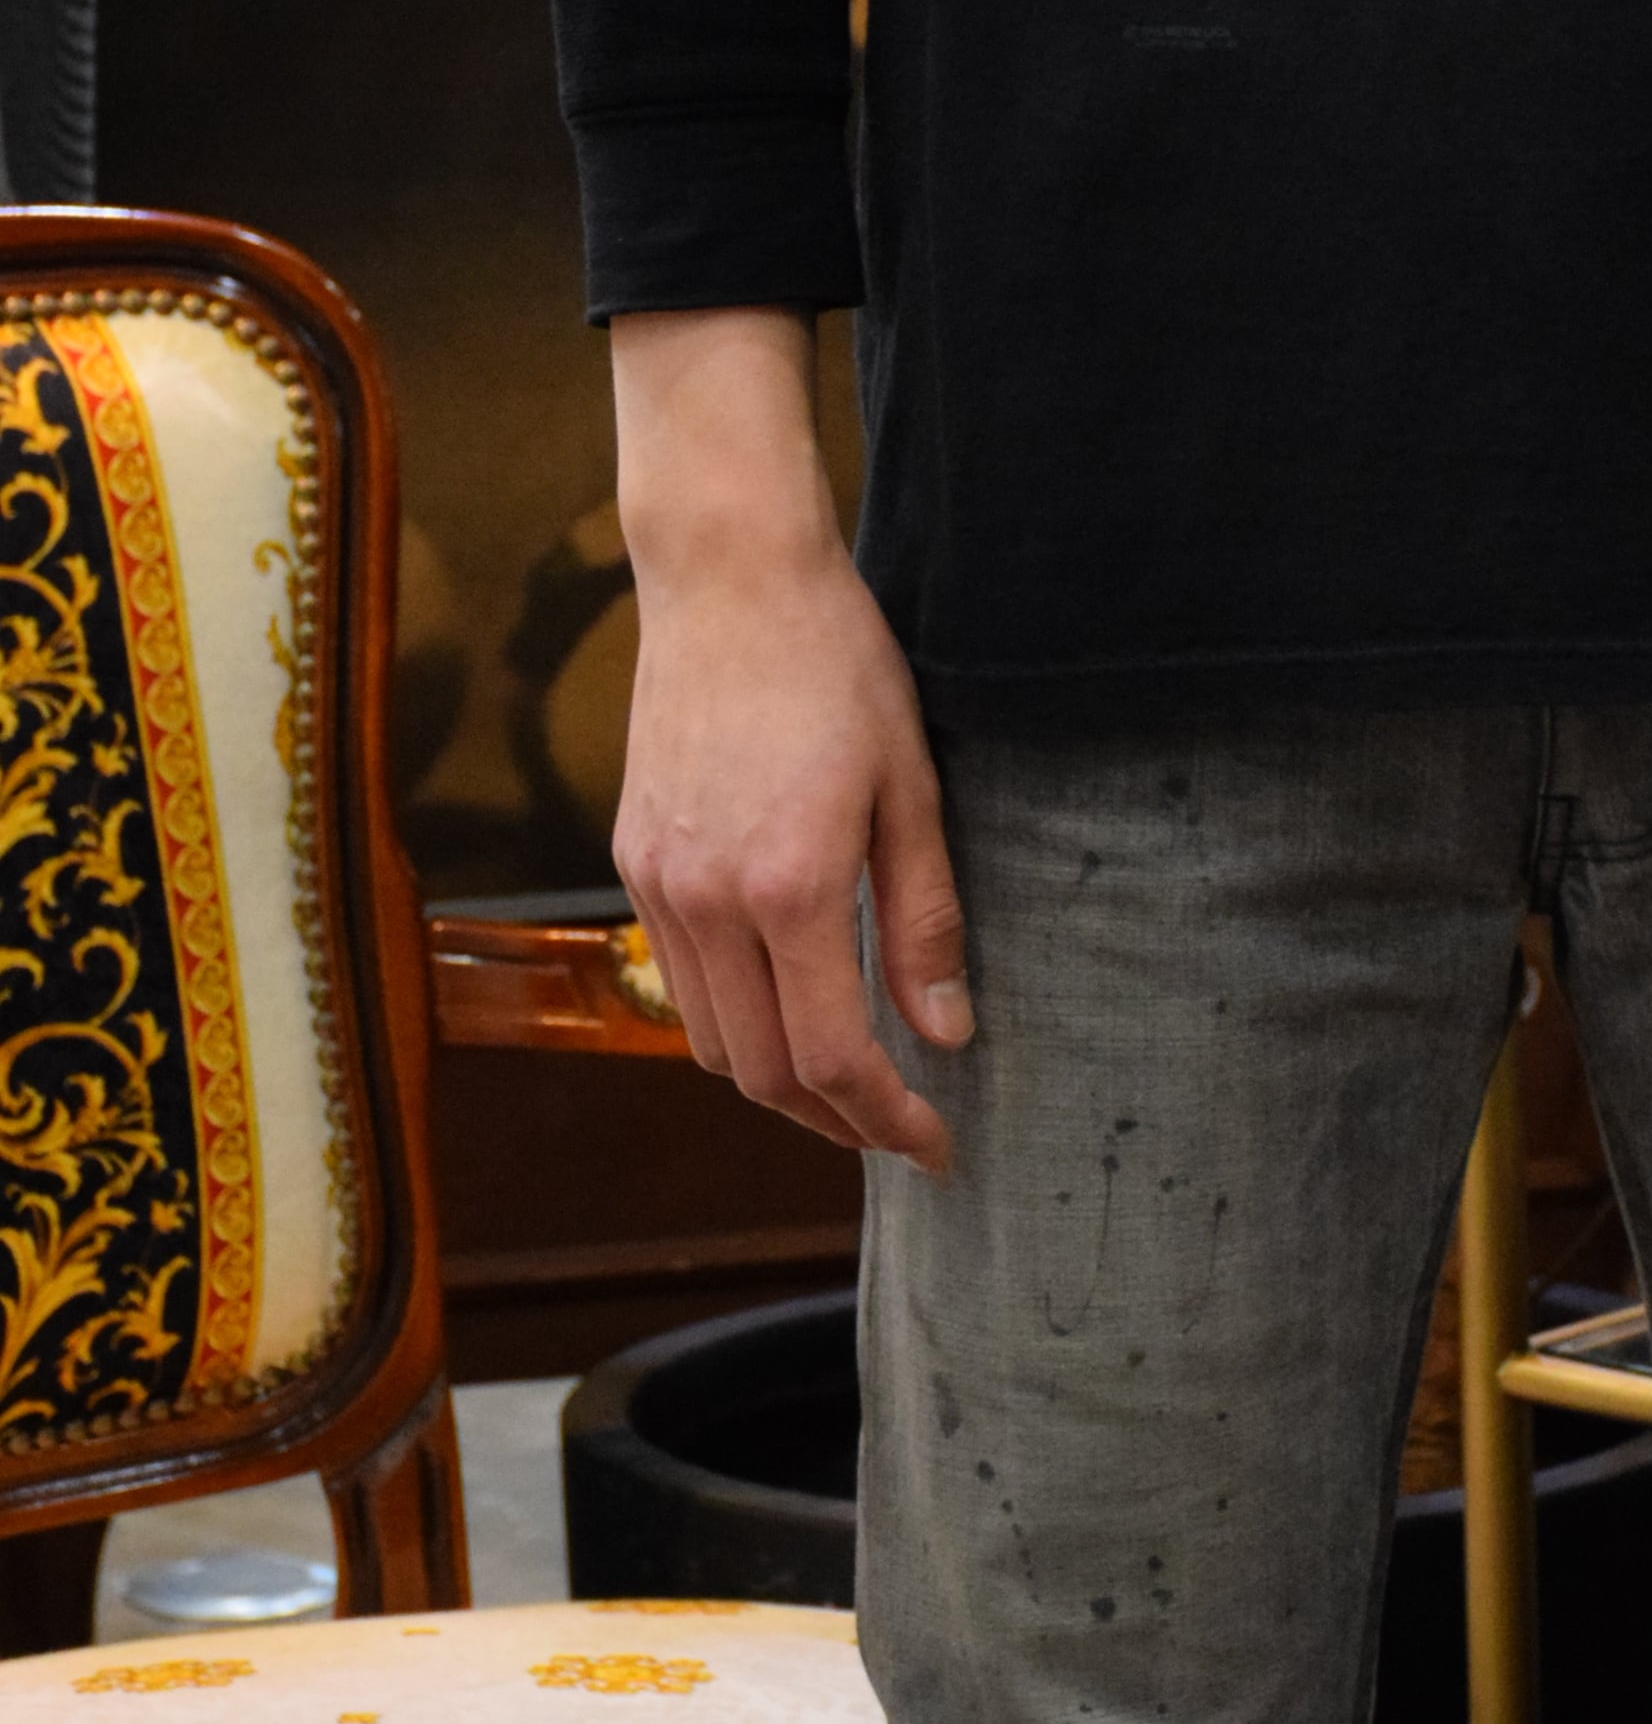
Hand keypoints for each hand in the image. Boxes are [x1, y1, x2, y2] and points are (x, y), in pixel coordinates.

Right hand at [609, 306, 966, 1170]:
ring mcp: (659, 883)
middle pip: (761, 1073)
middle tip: (897, 1127)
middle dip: (832, 1122)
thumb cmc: (838, 665)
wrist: (729, 579)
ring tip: (846, 1083)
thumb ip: (923, 918)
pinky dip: (731, 1020)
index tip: (934, 1144)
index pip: (833, 1057)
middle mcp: (709, 900)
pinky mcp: (634, 858)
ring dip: (775, 1083)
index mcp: (790, 885)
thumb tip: (945, 1033)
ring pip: (708, 1040)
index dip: (886, 1119)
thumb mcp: (910, 786)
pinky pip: (678, 979)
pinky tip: (785, 1003)